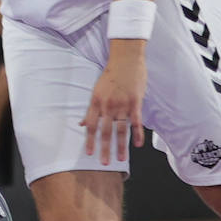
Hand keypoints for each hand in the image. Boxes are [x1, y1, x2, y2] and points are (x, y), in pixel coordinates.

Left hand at [80, 48, 146, 165]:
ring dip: (121, 146)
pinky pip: (136, 122)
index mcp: (97, 101)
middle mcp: (108, 104)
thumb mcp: (97, 90)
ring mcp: (122, 104)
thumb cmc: (111, 74)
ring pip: (121, 129)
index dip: (90, 140)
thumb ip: (91, 108)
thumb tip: (82, 123)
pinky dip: (137, 134)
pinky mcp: (135, 102)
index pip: (92, 125)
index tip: (89, 153)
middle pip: (105, 130)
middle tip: (104, 163)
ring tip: (121, 160)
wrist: (125, 57)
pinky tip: (137, 145)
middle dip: (104, 148)